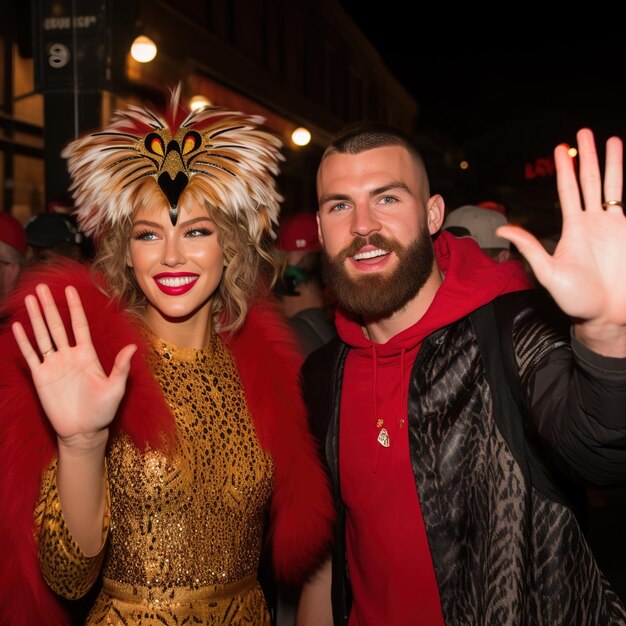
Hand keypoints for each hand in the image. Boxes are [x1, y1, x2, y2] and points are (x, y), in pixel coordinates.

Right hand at [11, 283, 136, 446]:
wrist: (84, 431)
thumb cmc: (103, 410)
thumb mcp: (116, 388)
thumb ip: (121, 367)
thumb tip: (133, 347)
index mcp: (88, 355)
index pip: (79, 325)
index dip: (75, 307)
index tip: (70, 289)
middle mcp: (69, 356)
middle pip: (57, 325)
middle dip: (50, 306)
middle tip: (41, 287)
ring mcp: (54, 365)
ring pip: (43, 336)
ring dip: (35, 317)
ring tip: (29, 299)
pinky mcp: (41, 377)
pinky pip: (31, 355)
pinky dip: (24, 341)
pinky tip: (18, 326)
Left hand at [498, 129, 625, 349]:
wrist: (608, 314)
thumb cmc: (577, 299)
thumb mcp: (548, 273)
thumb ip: (530, 248)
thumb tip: (502, 230)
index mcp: (571, 229)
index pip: (567, 191)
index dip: (564, 170)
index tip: (559, 148)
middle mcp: (591, 222)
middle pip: (588, 181)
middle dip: (585, 156)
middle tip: (582, 133)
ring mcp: (611, 225)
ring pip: (610, 185)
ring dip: (609, 163)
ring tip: (609, 139)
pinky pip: (624, 200)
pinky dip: (623, 182)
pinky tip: (622, 165)